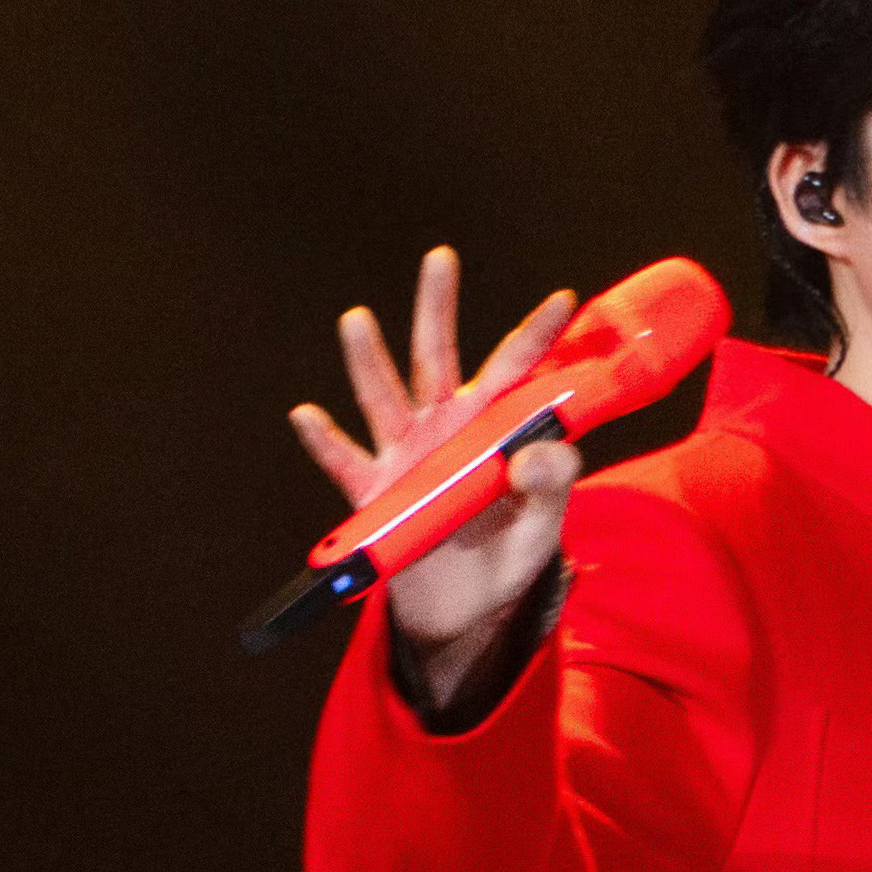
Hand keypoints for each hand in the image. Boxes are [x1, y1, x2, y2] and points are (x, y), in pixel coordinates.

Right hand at [290, 242, 583, 699]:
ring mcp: (405, 456)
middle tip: (441, 258)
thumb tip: (542, 449)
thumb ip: (553, 486)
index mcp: (491, 428)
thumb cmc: (506, 556)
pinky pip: (346, 464)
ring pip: (383, 398)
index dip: (538, 337)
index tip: (563, 300)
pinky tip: (308, 415)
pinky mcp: (375, 495)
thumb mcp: (543, 528)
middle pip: (438, 357)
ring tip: (356, 320)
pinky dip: (326, 441)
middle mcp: (444, 428)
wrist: (463, 613)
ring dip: (369, 360)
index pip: (516, 373)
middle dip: (438, 308)